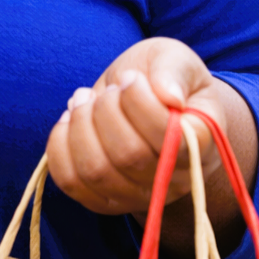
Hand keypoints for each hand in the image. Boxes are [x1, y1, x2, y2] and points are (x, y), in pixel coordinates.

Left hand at [45, 37, 251, 219]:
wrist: (142, 99)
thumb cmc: (160, 77)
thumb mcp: (173, 58)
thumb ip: (173, 70)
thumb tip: (169, 96)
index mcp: (199, 143)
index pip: (168, 137)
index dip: (138, 101)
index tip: (130, 77)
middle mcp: (173, 180)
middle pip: (128, 156)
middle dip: (106, 111)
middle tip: (108, 90)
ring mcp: (138, 195)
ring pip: (96, 172)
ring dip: (79, 126)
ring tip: (84, 100)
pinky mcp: (104, 200)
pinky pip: (71, 183)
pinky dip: (59, 146)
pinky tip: (69, 120)